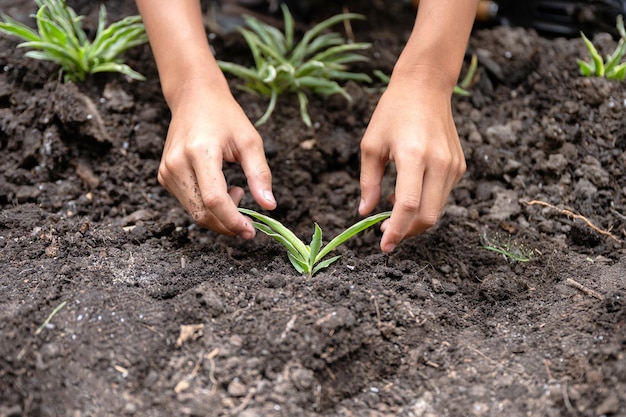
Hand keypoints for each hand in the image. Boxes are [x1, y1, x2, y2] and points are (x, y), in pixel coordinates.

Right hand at [158, 78, 275, 238]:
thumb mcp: (250, 141)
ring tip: (236, 190)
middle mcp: (177, 163)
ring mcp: (166, 171)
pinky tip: (220, 187)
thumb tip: (269, 206)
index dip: (233, 221)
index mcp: (200, 152)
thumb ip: (260, 175)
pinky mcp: (164, 176)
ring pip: (194, 213)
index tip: (250, 231)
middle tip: (248, 217)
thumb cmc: (225, 117)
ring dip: (219, 214)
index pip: (214, 200)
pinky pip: (188, 204)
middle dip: (227, 224)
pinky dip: (208, 206)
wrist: (194, 97)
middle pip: (202, 213)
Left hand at [359, 72, 465, 251]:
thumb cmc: (392, 112)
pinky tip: (409, 192)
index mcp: (414, 156)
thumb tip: (365, 213)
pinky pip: (443, 195)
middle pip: (428, 216)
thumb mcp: (371, 145)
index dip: (397, 230)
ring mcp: (453, 165)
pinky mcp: (460, 166)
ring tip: (392, 209)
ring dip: (415, 218)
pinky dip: (426, 203)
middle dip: (407, 231)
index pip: (408, 205)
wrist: (425, 86)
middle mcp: (439, 162)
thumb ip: (367, 182)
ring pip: (438, 209)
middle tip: (386, 233)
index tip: (384, 246)